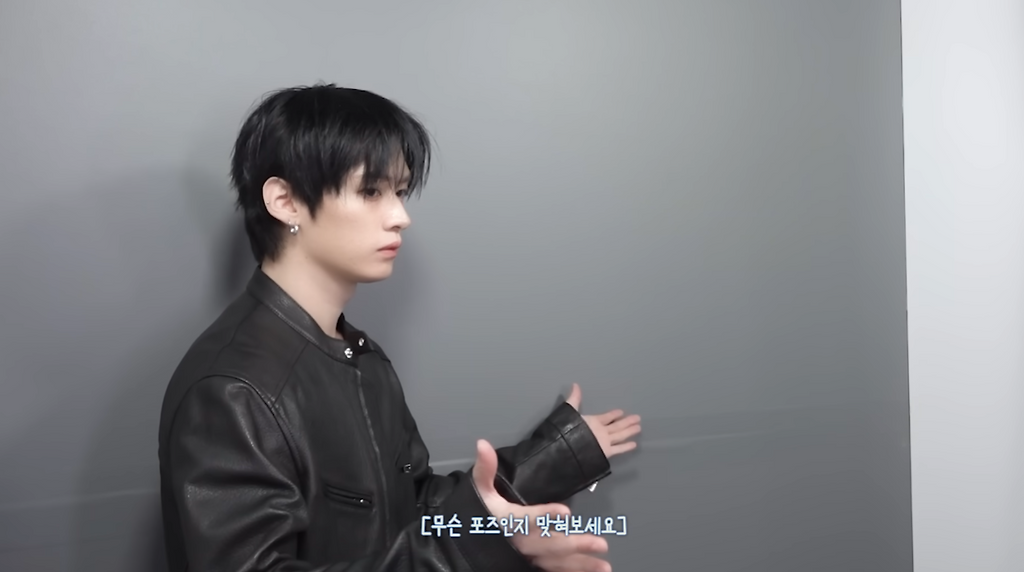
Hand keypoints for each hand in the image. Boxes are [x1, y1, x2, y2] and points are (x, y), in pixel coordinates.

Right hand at [472, 439, 611, 571]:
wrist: (467, 543)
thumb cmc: (477, 514)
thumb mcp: (478, 490)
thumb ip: (485, 468)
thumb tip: (483, 443)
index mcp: (506, 520)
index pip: (526, 517)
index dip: (545, 515)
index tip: (565, 512)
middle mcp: (517, 542)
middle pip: (548, 545)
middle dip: (574, 545)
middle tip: (601, 544)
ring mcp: (525, 557)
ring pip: (554, 562)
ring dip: (580, 564)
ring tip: (605, 566)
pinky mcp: (530, 566)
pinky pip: (552, 570)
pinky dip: (572, 571)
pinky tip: (592, 571)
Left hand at [565, 384, 640, 458]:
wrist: (568, 448)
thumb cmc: (569, 429)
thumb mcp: (571, 410)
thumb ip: (575, 398)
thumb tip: (575, 384)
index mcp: (593, 422)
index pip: (606, 417)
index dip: (613, 414)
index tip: (621, 411)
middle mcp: (600, 432)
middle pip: (617, 426)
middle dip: (626, 422)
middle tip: (637, 417)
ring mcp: (604, 442)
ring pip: (620, 435)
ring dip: (629, 431)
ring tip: (639, 427)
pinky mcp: (606, 452)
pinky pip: (618, 449)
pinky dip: (626, 447)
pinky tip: (634, 444)